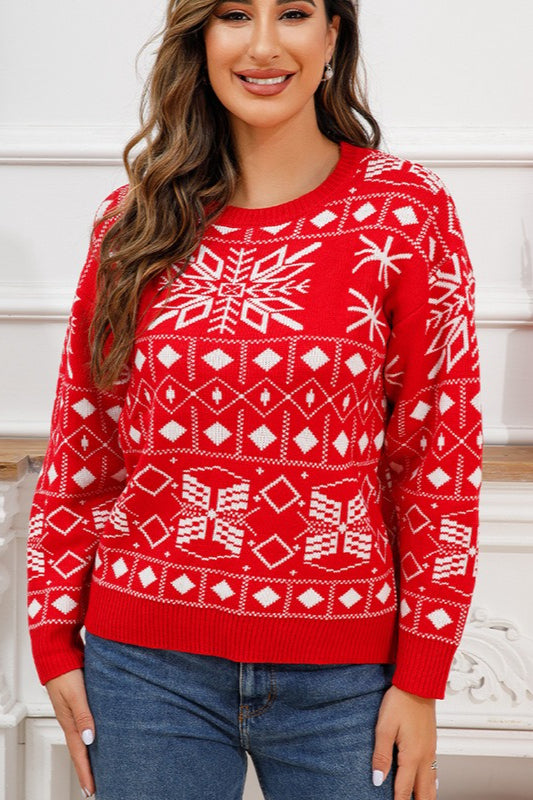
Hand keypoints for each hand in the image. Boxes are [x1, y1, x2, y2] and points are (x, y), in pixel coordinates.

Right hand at [46, 668, 95, 797]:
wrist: (59, 653)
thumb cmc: (66, 671)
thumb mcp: (76, 693)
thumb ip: (84, 714)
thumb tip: (90, 739)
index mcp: (69, 722)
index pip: (79, 753)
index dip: (85, 772)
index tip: (91, 790)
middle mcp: (72, 720)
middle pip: (80, 750)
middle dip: (87, 769)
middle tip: (94, 786)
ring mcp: (75, 712)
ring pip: (83, 739)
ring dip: (89, 755)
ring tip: (97, 768)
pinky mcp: (80, 703)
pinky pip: (86, 726)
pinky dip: (91, 738)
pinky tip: (98, 738)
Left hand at [372, 684, 437, 798]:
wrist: (418, 685)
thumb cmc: (401, 702)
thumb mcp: (384, 727)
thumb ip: (381, 755)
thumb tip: (378, 779)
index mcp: (412, 755)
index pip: (404, 789)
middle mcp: (424, 756)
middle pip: (423, 792)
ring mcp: (430, 750)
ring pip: (432, 783)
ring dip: (427, 797)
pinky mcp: (432, 743)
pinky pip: (435, 771)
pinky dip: (432, 784)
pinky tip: (431, 785)